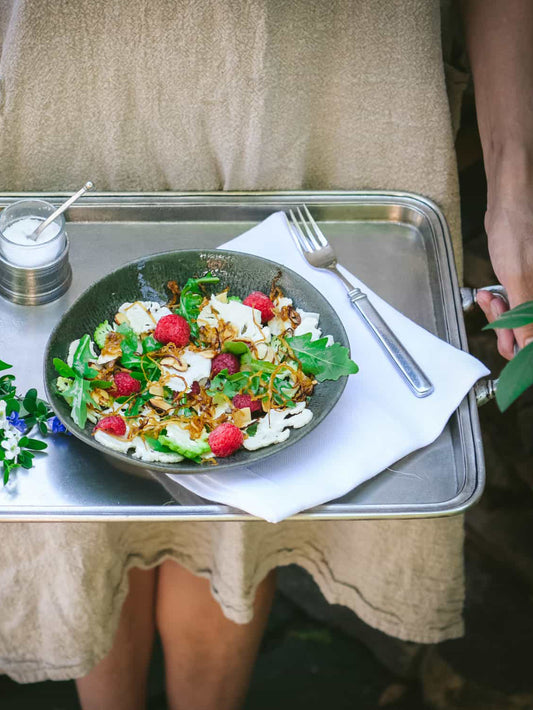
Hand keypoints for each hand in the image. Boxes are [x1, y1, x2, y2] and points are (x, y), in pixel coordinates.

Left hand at [477, 196, 532, 359]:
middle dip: (506, 326)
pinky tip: (489, 295)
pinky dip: (501, 304)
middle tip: (494, 308)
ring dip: (500, 315)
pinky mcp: (529, 285)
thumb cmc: (518, 228)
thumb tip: (529, 348)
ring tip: (489, 298)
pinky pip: (516, 306)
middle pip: (530, 334)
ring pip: (521, 321)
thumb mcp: (519, 278)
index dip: (522, 346)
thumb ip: (524, 318)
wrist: (509, 201)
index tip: (505, 339)